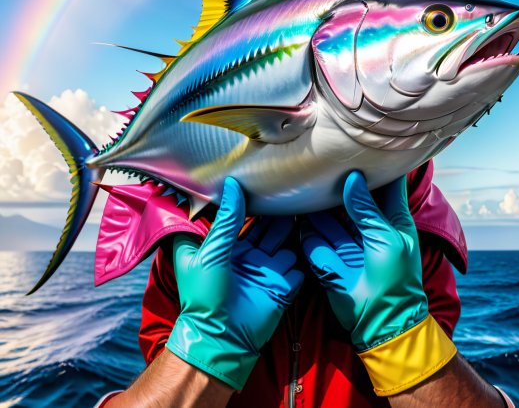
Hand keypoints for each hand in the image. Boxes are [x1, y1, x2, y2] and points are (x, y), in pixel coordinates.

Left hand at [166, 177, 303, 390]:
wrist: (222, 339)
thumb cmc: (205, 296)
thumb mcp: (210, 252)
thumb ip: (226, 221)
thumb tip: (232, 186)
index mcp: (227, 246)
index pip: (242, 217)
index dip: (251, 201)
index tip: (262, 179)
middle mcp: (249, 255)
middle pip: (268, 227)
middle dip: (279, 211)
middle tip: (292, 187)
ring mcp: (268, 270)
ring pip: (286, 241)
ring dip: (294, 227)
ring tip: (307, 203)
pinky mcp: (284, 284)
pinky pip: (299, 264)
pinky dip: (306, 252)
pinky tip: (314, 235)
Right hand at [301, 171, 455, 395]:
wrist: (380, 324)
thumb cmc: (394, 280)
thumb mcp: (386, 239)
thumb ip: (367, 209)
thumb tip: (353, 178)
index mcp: (390, 218)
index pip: (386, 184)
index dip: (378, 165)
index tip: (366, 143)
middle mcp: (365, 223)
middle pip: (351, 194)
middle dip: (338, 179)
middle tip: (324, 155)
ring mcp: (344, 238)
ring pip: (328, 212)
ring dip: (317, 200)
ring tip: (304, 175)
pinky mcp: (325, 254)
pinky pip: (312, 234)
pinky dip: (305, 224)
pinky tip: (295, 206)